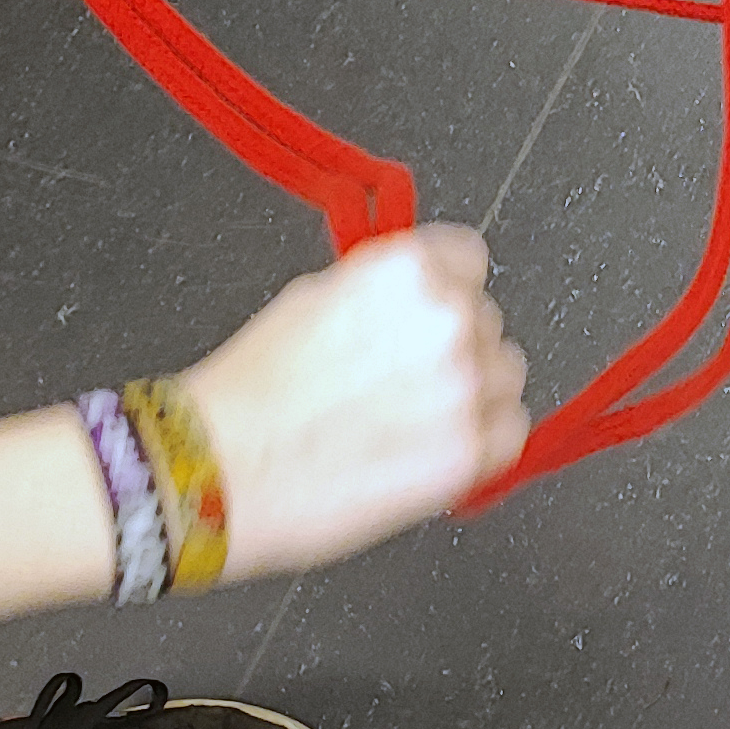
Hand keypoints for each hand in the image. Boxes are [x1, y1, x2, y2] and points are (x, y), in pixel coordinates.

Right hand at [173, 228, 529, 576]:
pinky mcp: (469, 452)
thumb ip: (380, 293)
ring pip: (506, 376)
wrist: (218, 470)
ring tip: (413, 422)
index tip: (430, 314)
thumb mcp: (311, 299)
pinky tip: (435, 451)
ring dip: (475, 394)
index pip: (468, 258)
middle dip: (454, 347)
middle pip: (486, 322)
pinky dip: (483, 444)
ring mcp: (464, 386)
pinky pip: (511, 433)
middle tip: (403, 382)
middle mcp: (446, 319)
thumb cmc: (249, 393)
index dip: (446, 290)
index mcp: (406, 271)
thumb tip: (412, 301)